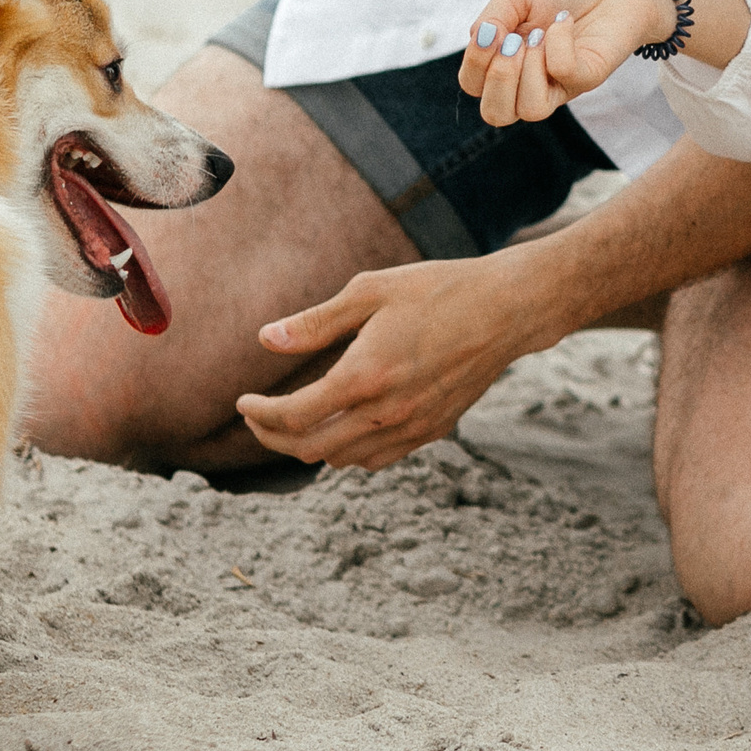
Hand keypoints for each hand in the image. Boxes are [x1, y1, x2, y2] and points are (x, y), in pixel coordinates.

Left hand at [237, 254, 540, 468]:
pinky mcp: (433, 430)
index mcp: (364, 377)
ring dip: (310, 446)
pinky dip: (348, 451)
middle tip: (257, 419)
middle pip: (310, 448)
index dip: (259, 415)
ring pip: (343, 460)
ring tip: (295, 422)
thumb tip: (265, 340)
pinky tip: (342, 428)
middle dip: (273, 438)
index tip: (243, 403)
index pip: (293, 416)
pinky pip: (377, 459)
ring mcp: (412, 427)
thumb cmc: (438, 290)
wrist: (507, 310)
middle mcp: (386, 412)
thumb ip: (315, 322)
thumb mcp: (370, 292)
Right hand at [458, 0, 678, 127]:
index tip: (490, 30)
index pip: (473, 86)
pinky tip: (563, 22)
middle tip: (515, 41)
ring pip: (530, 109)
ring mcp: (560, 84)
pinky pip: (563, 74)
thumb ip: (491, 17)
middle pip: (496, 113)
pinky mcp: (587, 77)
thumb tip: (478, 40)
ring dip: (528, 67)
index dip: (475, 62)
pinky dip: (558, 43)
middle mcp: (530, 81)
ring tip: (539, 35)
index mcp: (506, 62)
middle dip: (498, 76)